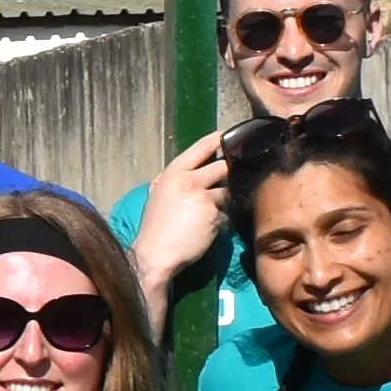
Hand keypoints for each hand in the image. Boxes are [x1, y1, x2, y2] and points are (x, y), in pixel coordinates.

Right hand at [128, 133, 231, 299]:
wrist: (154, 254)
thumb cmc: (155, 226)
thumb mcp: (159, 193)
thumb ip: (176, 179)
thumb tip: (195, 170)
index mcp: (173, 172)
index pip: (202, 146)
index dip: (220, 139)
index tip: (230, 136)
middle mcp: (189, 179)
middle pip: (223, 166)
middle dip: (230, 172)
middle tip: (236, 175)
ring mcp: (203, 197)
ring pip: (226, 192)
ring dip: (223, 202)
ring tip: (209, 215)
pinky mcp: (214, 215)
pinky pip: (226, 214)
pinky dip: (221, 221)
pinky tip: (208, 230)